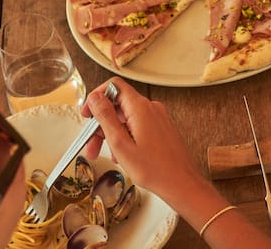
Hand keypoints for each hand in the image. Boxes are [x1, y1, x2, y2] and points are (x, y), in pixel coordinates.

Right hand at [82, 78, 270, 248]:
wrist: (184, 185)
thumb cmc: (155, 170)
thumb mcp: (121, 144)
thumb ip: (105, 117)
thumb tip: (95, 97)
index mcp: (140, 107)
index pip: (114, 86)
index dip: (97, 96)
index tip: (87, 114)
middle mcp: (150, 108)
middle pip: (118, 105)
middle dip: (101, 123)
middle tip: (91, 144)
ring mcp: (158, 118)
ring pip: (127, 118)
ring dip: (113, 133)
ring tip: (108, 156)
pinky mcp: (161, 128)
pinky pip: (138, 125)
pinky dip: (126, 136)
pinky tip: (123, 155)